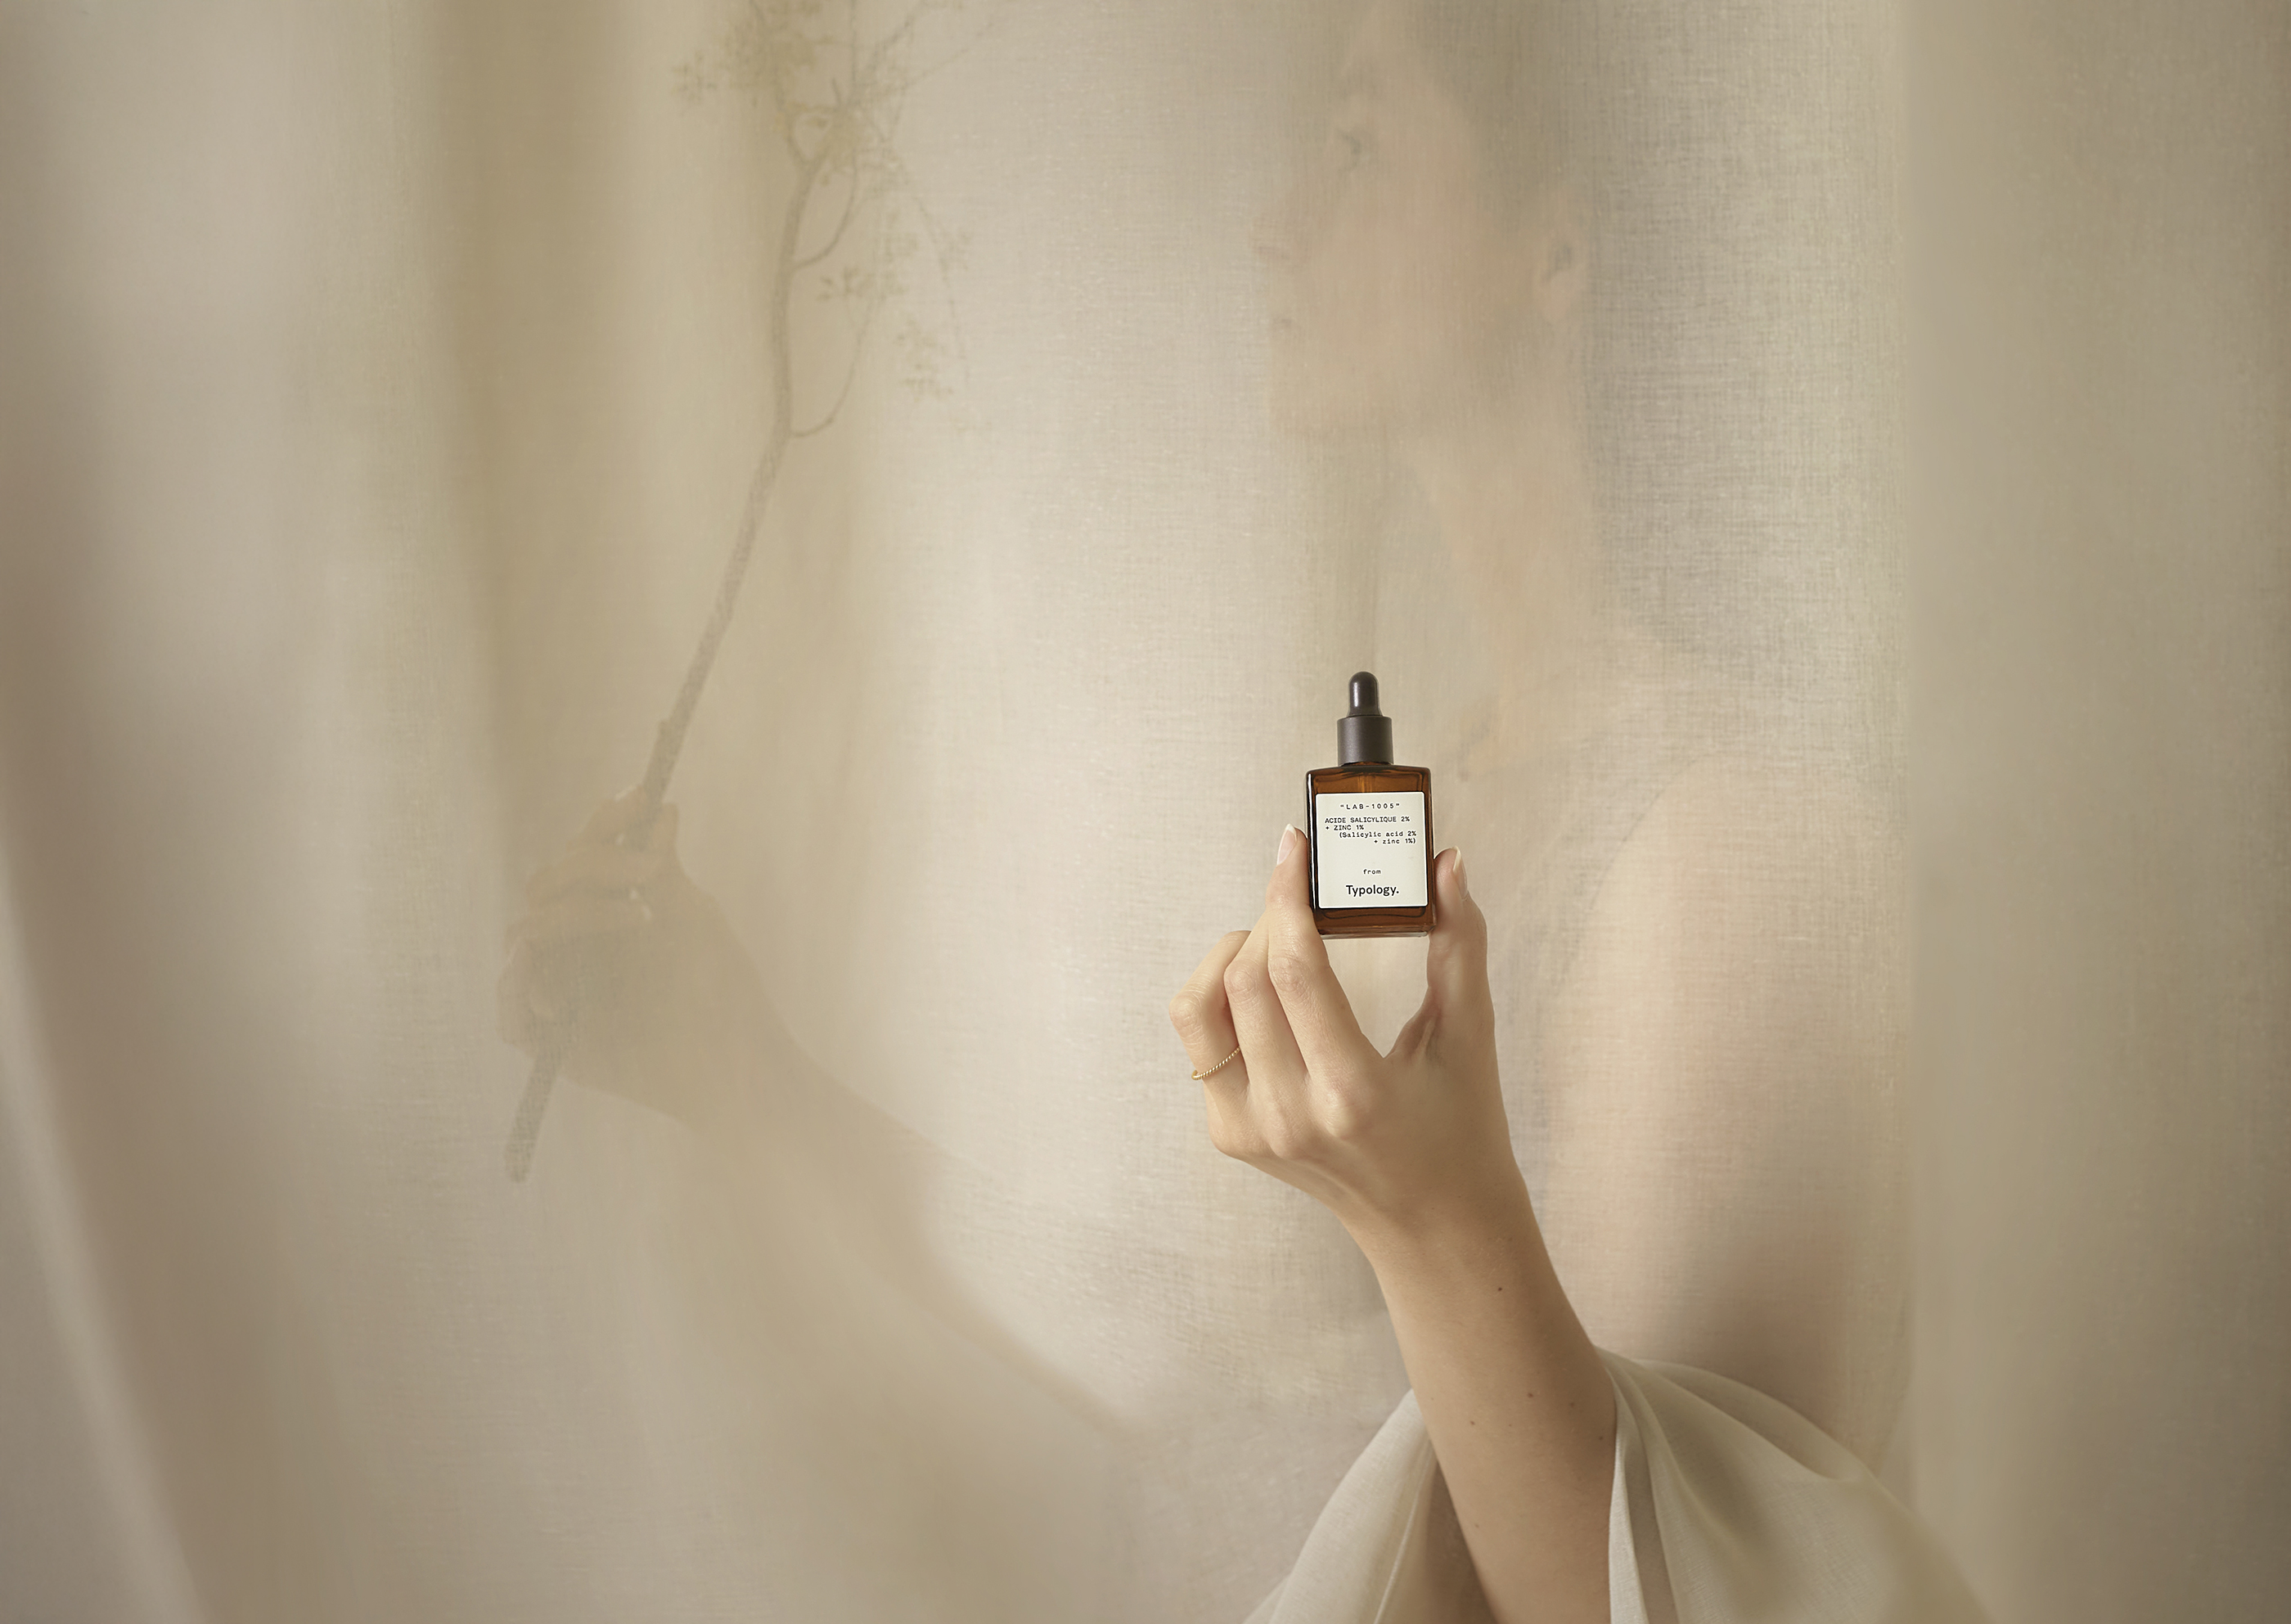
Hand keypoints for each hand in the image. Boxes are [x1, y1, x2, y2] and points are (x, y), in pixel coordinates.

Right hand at [497, 786, 760, 1127]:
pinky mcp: (549, 1042)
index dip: (603, 824)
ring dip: (575, 915)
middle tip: (649, 872)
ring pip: (524, 935)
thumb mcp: (692, 921)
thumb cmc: (723, 994)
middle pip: (545, 886)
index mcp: (604, 913)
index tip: (640, 795)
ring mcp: (557, 991)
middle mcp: (574, 946)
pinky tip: (535, 958)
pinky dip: (518, 983)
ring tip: (639, 917)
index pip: (581, 858)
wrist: (737, 1068)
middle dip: (594, 867)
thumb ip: (662, 870)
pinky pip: (509, 1011)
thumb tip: (662, 808)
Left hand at [1168, 826, 1527, 1245]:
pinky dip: (1223, 1001)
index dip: (1287, 895)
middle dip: (1268, 917)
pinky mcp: (1229, 1136)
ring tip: (1274, 943)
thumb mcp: (1469, 1037)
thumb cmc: (1461, 1127)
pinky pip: (1200, 1045)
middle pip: (1242, 978)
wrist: (1431, 1224)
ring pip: (1197, 1010)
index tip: (1293, 848)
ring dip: (1228, 957)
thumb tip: (1448, 863)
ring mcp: (1250, 1131)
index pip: (1294, 970)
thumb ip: (1459, 943)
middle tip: (1300, 894)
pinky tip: (1266, 993)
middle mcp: (1290, 1115)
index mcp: (1354, 1091)